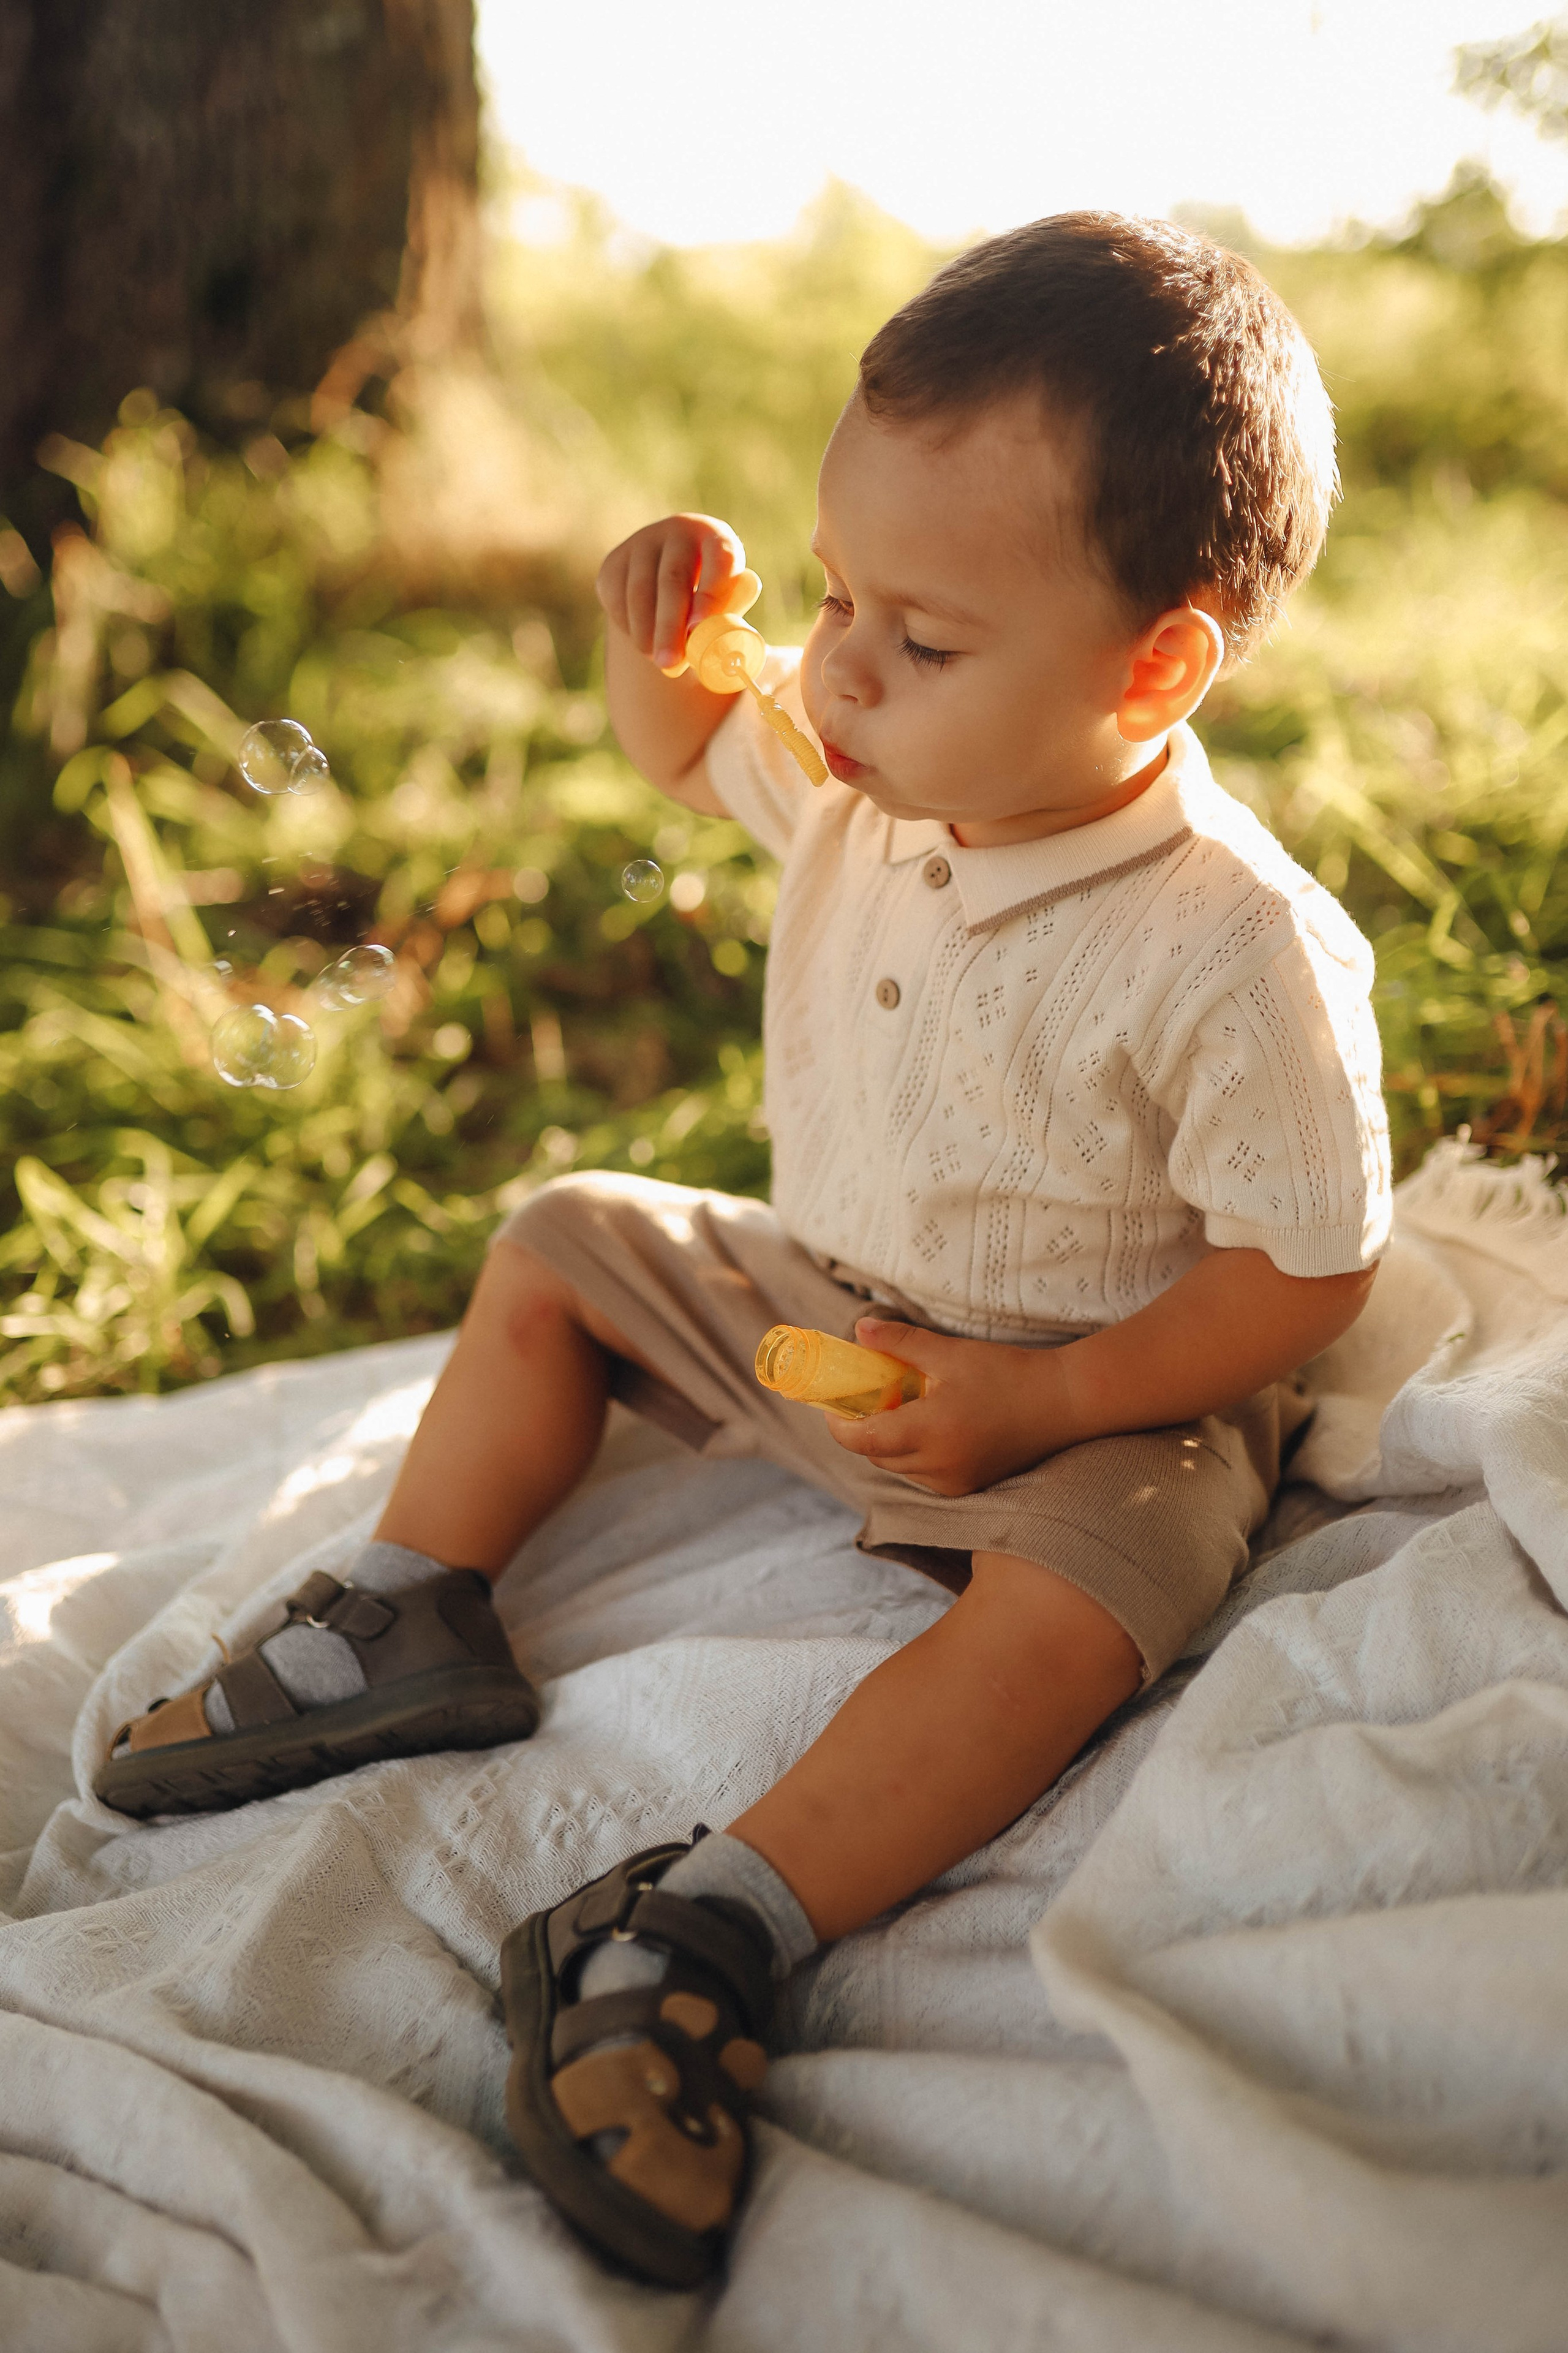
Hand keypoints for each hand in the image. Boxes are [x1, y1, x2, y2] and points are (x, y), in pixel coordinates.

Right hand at [596, 514, 748, 672]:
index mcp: (717, 537)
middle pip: (673, 578)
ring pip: (640, 590)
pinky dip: (628, 626)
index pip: (720, 558)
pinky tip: (644, 643)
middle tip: (670, 663)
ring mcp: (643, 542)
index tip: (701, 628)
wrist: (669, 587)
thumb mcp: (728, 604)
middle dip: (670, 626)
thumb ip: (729, 619)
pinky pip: (617, 597)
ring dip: (646, 632)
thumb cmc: (709, 600)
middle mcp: (679, 531)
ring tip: (658, 661)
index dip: (712, 592)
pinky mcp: (615, 561)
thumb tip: (729, 643)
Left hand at [822, 1318, 1080, 1495]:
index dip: (839, 1424)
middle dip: (866, 1428)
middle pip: (878, 1455)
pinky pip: (925, 1474)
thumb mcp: (950, 1352)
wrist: (1065, 1402)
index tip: (832, 1405)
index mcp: (930, 1433)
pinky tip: (930, 1425)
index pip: (862, 1441)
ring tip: (903, 1407)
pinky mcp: (970, 1486)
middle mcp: (938, 1467)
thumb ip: (900, 1342)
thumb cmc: (1009, 1373)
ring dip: (891, 1442)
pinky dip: (917, 1453)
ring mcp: (955, 1482)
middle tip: (867, 1396)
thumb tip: (859, 1331)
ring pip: (901, 1467)